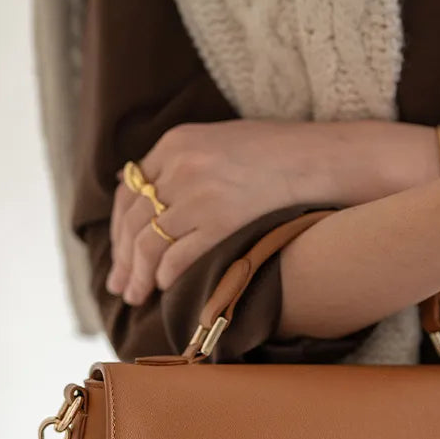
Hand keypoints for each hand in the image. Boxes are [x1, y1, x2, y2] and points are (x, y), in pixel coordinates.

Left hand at [106, 119, 439, 305]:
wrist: (320, 160)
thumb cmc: (277, 156)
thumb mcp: (220, 144)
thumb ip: (184, 165)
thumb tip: (156, 202)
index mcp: (176, 142)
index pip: (129, 191)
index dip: (119, 227)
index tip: (119, 252)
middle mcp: (181, 166)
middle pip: (134, 221)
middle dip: (122, 259)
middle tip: (119, 286)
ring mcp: (198, 194)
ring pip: (149, 243)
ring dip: (137, 275)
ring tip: (134, 296)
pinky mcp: (219, 221)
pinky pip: (176, 257)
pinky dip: (165, 276)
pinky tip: (164, 288)